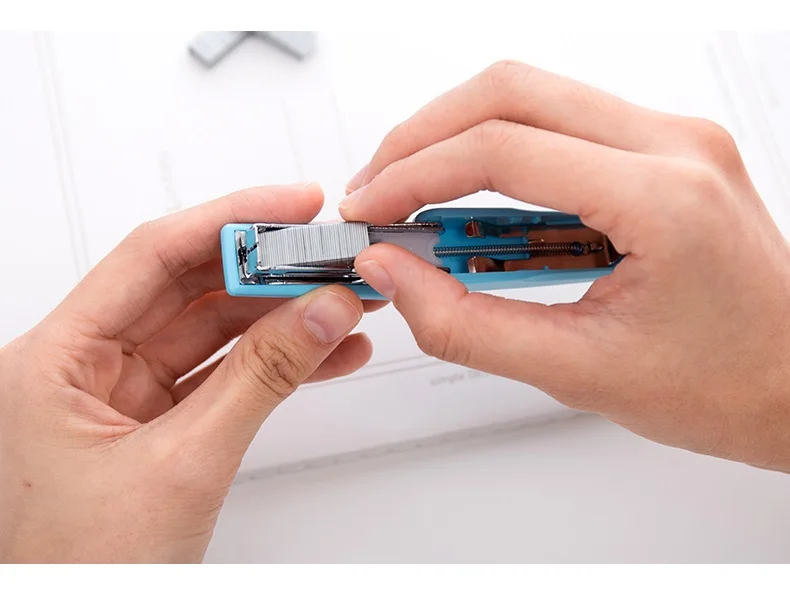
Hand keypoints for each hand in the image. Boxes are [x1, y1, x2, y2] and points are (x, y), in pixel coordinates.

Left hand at [0, 184, 379, 562]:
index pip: (149, 258)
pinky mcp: (158, 424)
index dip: (229, 221)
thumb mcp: (184, 466)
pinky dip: (275, 365)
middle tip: (330, 256)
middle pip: (188, 289)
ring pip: (213, 332)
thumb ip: (261, 381)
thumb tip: (320, 315)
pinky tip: (326, 354)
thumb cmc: (85, 575)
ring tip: (344, 303)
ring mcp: (123, 396)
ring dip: (282, 318)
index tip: (294, 206)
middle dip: (267, 271)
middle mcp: (83, 368)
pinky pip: (223, 376)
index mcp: (53, 362)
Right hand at [341, 61, 789, 471]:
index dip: (416, 174)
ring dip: (458, 138)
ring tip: (415, 197)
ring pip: (532, 94)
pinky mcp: (661, 151)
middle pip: (511, 90)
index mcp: (663, 197)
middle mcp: (673, 144)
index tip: (371, 208)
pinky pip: (561, 124)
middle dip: (424, 135)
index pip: (503, 148)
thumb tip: (395, 274)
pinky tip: (475, 204)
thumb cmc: (724, 383)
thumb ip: (468, 325)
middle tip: (379, 188)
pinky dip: (501, 153)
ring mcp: (671, 139)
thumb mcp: (580, 373)